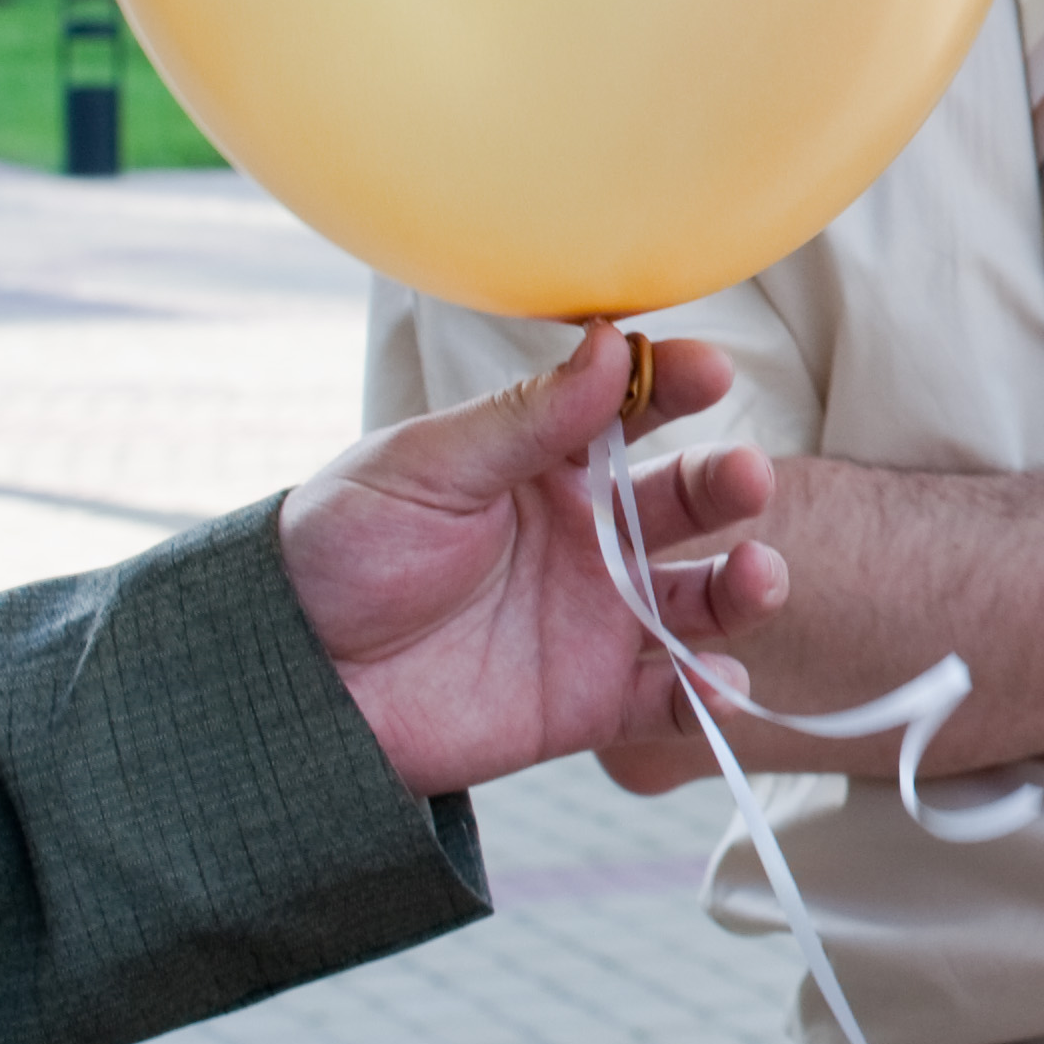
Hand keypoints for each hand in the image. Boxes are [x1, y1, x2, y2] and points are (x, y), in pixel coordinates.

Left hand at [279, 322, 784, 797]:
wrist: (286, 680)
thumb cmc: (340, 552)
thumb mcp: (424, 467)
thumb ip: (523, 417)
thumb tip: (611, 343)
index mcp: (549, 467)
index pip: (635, 412)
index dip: (679, 386)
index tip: (709, 369)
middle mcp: (591, 537)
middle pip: (690, 501)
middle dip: (732, 483)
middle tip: (746, 477)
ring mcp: (598, 619)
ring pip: (702, 599)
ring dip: (745, 586)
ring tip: (757, 578)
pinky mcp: (590, 700)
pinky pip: (670, 699)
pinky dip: (709, 693)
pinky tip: (719, 681)